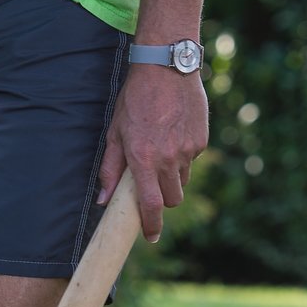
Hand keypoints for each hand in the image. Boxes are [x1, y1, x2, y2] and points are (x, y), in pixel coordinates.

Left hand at [98, 65, 208, 243]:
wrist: (166, 69)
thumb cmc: (135, 100)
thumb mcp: (115, 133)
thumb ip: (110, 169)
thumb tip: (104, 200)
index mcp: (143, 159)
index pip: (151, 204)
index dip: (152, 225)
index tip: (151, 236)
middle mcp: (168, 158)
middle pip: (172, 199)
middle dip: (163, 200)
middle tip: (152, 188)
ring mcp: (188, 150)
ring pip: (183, 181)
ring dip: (172, 178)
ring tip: (160, 153)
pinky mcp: (202, 141)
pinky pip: (192, 161)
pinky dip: (183, 158)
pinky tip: (172, 136)